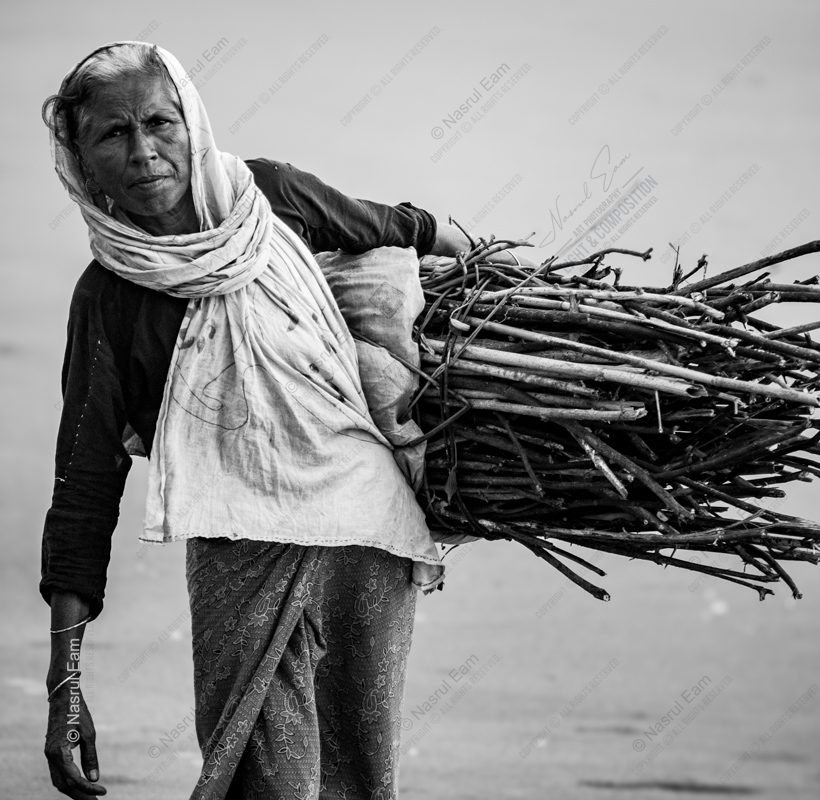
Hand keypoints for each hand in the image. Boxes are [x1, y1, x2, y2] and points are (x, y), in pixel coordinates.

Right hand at [45, 683, 105, 797]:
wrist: (63, 696)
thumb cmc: (78, 711)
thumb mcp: (89, 733)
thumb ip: (90, 757)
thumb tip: (95, 779)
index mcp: (58, 752)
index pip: (74, 779)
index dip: (88, 788)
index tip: (104, 791)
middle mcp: (51, 756)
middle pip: (64, 785)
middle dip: (80, 796)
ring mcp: (49, 755)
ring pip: (59, 781)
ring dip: (73, 791)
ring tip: (89, 797)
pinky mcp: (52, 752)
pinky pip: (58, 773)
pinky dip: (68, 782)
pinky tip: (80, 785)